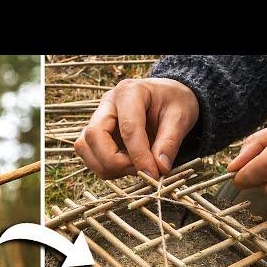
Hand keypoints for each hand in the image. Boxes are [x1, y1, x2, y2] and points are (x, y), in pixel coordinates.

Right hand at [74, 78, 199, 178]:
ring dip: (107, 167)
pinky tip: (127, 166)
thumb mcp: (181, 118)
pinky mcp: (94, 135)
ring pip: (85, 148)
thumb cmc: (173, 103)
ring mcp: (96, 119)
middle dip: (115, 162)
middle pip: (94, 136)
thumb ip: (170, 142)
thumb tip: (159, 169)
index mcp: (129, 92)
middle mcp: (106, 104)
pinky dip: (106, 167)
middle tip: (141, 171)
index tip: (152, 174)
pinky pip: (89, 156)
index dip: (138, 155)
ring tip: (135, 168)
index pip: (127, 128)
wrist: (165, 98)